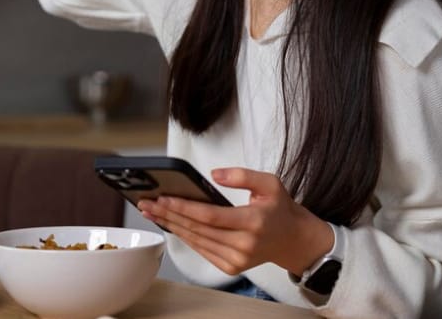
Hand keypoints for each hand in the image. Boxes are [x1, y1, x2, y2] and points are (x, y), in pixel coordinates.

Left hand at [137, 167, 334, 275]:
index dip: (184, 208)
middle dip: (168, 216)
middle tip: (146, 204)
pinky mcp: (231, 267)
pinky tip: (171, 225)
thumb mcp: (270, 183)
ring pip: (196, 241)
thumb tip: (214, 174)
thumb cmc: (280, 210)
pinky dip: (184, 237)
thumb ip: (243, 175)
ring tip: (151, 213)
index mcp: (253, 222)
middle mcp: (244, 244)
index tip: (163, 198)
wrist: (294, 241)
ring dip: (171, 226)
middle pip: (197, 229)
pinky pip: (202, 250)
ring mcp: (237, 259)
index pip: (210, 216)